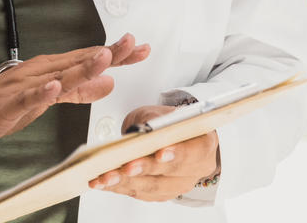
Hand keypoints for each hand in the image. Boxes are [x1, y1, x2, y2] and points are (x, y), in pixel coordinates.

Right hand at [0, 34, 148, 160]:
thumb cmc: (0, 105)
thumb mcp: (47, 99)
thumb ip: (78, 91)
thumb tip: (108, 83)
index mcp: (50, 71)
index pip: (88, 59)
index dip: (116, 55)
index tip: (141, 48)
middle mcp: (39, 73)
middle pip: (77, 61)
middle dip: (106, 53)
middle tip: (131, 44)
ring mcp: (22, 88)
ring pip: (56, 76)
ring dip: (80, 67)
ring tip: (103, 58)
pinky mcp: (6, 105)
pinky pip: (26, 97)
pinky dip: (42, 91)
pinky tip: (55, 86)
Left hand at [87, 104, 218, 200]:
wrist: (169, 135)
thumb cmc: (168, 123)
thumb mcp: (162, 112)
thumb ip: (155, 120)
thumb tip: (141, 130)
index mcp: (204, 144)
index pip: (194, 151)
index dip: (177, 154)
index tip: (160, 153)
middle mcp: (195, 169)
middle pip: (170, 174)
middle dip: (145, 170)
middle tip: (126, 167)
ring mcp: (179, 184)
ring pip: (153, 188)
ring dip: (126, 183)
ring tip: (105, 177)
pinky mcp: (161, 193)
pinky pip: (140, 193)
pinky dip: (119, 187)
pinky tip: (103, 182)